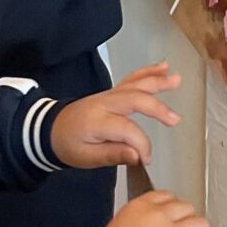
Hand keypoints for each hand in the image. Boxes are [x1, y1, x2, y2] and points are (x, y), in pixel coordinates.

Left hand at [48, 63, 180, 170]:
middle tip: (174, 120)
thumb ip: (113, 155)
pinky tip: (164, 67)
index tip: (146, 159)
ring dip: (157, 81)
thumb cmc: (69, 145)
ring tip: (176, 79)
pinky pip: (131, 79)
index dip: (141, 145)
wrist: (50, 129)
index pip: (127, 129)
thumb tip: (138, 156)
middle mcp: (104, 103)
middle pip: (134, 99)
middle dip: (157, 109)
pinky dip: (147, 72)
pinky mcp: (112, 92)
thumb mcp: (87, 157)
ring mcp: (108, 95)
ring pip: (135, 84)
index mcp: (97, 121)